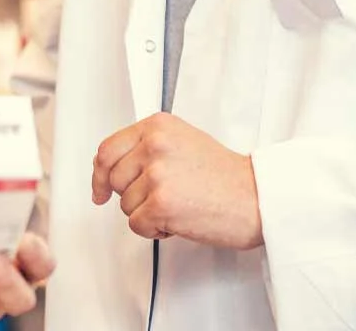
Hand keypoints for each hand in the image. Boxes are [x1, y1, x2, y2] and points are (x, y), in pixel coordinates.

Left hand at [91, 112, 261, 248]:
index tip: (99, 190)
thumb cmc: (225, 176)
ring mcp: (156, 174)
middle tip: (164, 197)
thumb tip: (108, 168)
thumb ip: (146, 148)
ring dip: (148, 213)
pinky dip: (155, 230)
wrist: (256, 198)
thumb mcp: (182, 143)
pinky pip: (137, 225)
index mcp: (157, 126)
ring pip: (125, 205)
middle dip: (132, 196)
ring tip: (180, 204)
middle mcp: (154, 145)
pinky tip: (180, 219)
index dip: (99, 175)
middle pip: (113, 180)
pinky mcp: (160, 203)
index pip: (107, 149)